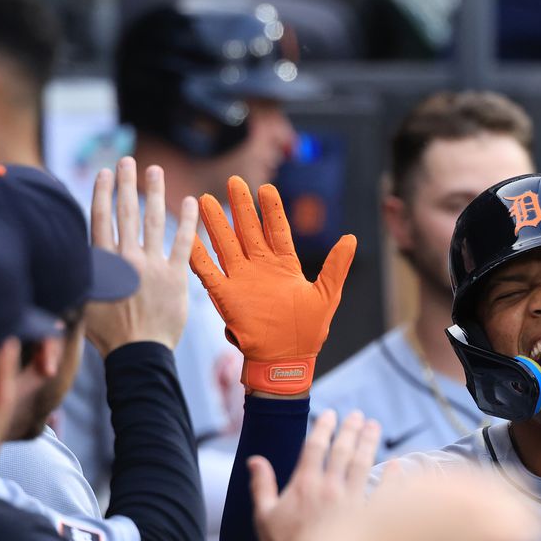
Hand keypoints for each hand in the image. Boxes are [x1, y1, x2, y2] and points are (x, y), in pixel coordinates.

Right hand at [84, 157, 197, 355]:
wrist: (137, 354)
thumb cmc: (107, 335)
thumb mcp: (83, 301)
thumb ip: (83, 274)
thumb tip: (70, 256)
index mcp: (103, 263)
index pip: (100, 218)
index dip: (103, 192)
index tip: (106, 173)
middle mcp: (127, 258)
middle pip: (125, 212)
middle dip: (126, 183)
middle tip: (129, 160)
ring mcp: (152, 265)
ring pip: (153, 220)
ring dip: (153, 192)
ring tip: (155, 171)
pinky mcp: (176, 276)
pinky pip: (184, 242)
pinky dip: (188, 220)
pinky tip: (192, 201)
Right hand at [189, 176, 355, 394]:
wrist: (286, 360)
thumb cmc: (308, 331)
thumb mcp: (327, 295)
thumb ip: (336, 266)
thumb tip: (351, 238)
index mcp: (285, 266)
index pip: (277, 230)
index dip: (271, 210)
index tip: (265, 187)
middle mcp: (260, 268)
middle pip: (247, 230)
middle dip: (241, 206)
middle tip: (233, 180)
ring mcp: (242, 280)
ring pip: (226, 244)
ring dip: (216, 223)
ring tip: (205, 199)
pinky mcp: (226, 296)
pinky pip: (208, 272)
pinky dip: (198, 255)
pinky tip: (189, 236)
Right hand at [248, 409, 380, 540]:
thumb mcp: (264, 518)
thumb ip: (261, 486)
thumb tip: (255, 460)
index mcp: (305, 485)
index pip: (314, 447)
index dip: (323, 427)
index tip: (330, 414)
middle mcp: (330, 488)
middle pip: (342, 450)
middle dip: (350, 429)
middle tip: (358, 415)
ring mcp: (352, 502)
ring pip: (363, 464)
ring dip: (369, 442)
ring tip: (374, 427)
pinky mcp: (369, 518)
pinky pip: (385, 492)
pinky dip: (392, 477)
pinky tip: (398, 464)